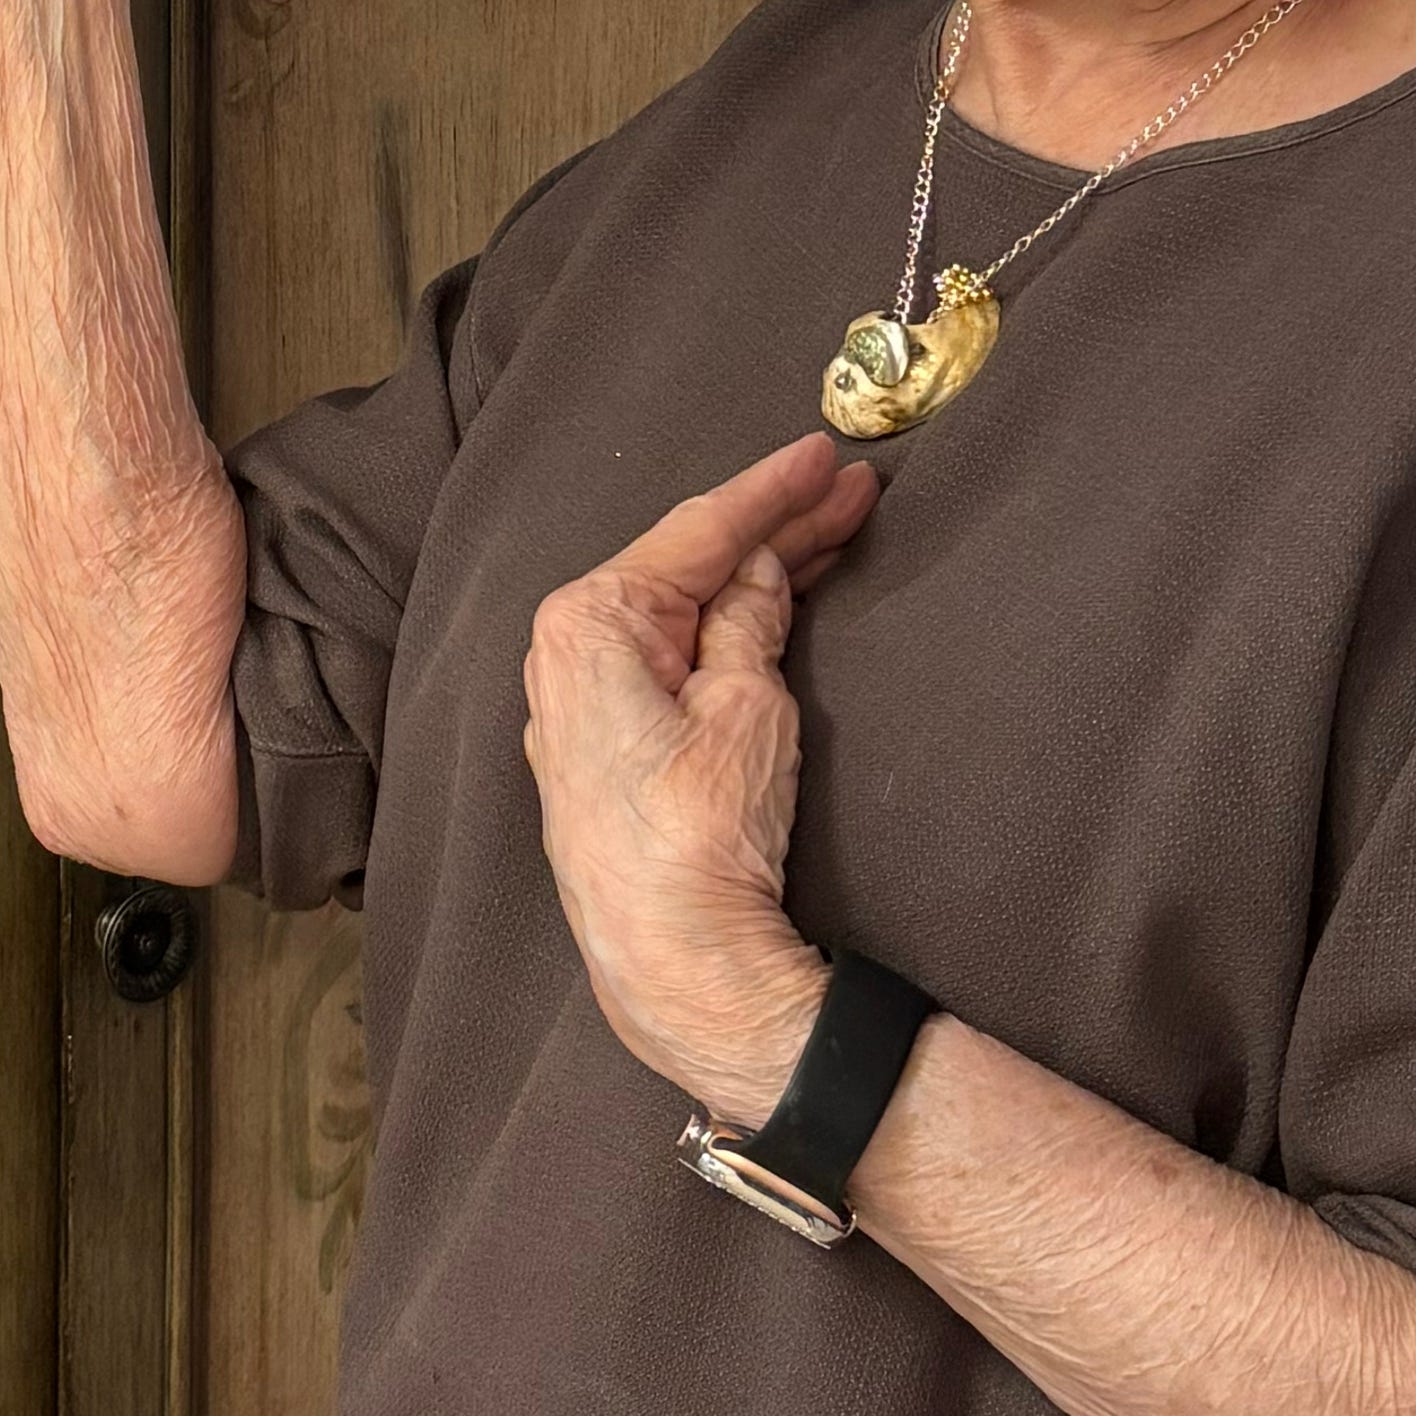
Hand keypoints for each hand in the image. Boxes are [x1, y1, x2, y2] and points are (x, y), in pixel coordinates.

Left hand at [522, 434, 880, 1123]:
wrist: (673, 960)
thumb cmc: (699, 834)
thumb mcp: (745, 706)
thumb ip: (747, 619)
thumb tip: (757, 568)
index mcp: (588, 621)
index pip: (695, 532)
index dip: (768, 492)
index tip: (824, 455)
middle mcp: (566, 651)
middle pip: (686, 567)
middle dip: (772, 529)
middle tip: (849, 491)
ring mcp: (580, 702)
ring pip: (680, 613)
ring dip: (753, 576)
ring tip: (830, 531)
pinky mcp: (603, 746)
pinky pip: (667, 658)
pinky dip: (721, 628)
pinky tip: (768, 603)